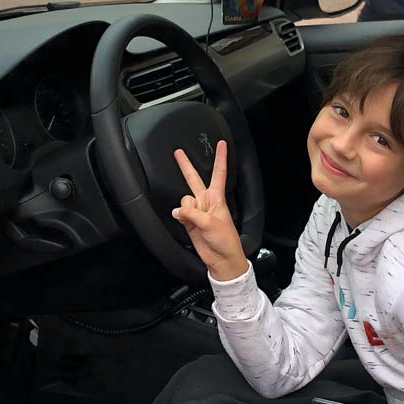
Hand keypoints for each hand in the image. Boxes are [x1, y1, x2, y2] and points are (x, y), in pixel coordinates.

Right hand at [171, 140, 247, 280]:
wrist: (222, 259)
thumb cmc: (226, 240)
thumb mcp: (212, 223)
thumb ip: (193, 213)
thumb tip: (179, 210)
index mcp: (217, 198)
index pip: (219, 173)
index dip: (220, 158)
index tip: (221, 144)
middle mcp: (206, 202)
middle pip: (194, 179)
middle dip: (185, 166)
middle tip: (178, 152)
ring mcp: (197, 211)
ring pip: (184, 199)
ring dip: (186, 208)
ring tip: (194, 220)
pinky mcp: (189, 222)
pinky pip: (179, 212)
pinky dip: (180, 215)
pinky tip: (184, 221)